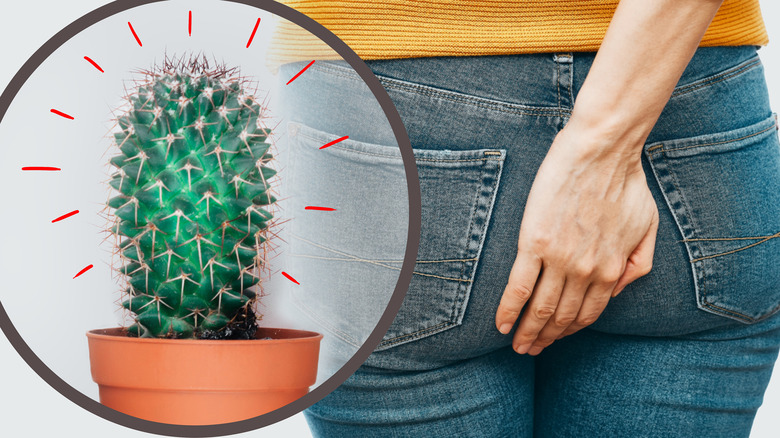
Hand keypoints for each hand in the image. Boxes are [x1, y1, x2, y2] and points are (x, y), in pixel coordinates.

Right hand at [494, 123, 658, 354]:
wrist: (603, 150)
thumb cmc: (626, 181)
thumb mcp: (648, 226)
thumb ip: (638, 264)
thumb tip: (618, 291)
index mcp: (612, 268)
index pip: (588, 313)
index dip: (569, 332)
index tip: (555, 340)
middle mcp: (587, 271)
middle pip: (561, 317)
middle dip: (546, 339)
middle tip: (531, 350)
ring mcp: (560, 259)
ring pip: (540, 308)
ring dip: (528, 332)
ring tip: (517, 344)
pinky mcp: (535, 243)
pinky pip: (519, 287)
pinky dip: (508, 311)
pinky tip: (501, 325)